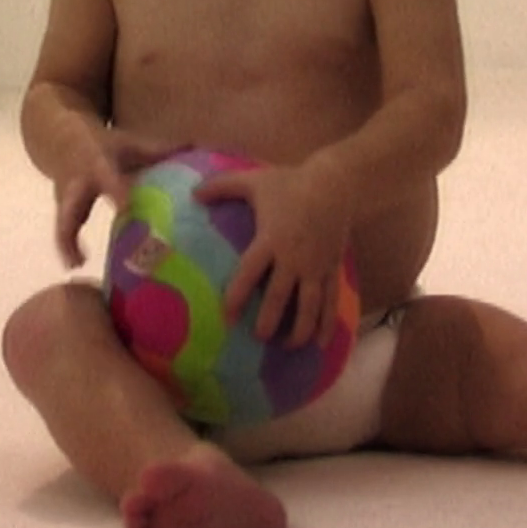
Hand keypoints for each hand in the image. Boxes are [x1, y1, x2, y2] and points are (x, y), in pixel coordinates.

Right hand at [53, 128, 183, 268]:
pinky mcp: (63, 211)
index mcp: (96, 165)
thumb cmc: (105, 146)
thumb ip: (157, 151)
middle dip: (73, 228)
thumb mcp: (128, 143)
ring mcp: (65, 199)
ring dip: (67, 246)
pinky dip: (68, 249)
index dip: (116, 192)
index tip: (126, 208)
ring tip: (76, 266)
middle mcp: (77, 184)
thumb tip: (195, 149)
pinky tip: (78, 266)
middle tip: (84, 252)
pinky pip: (63, 231)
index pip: (106, 178)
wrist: (63, 141)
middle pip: (70, 207)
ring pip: (62, 223)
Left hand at [197, 164, 351, 348]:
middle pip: (279, 297)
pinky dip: (327, 324)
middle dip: (268, 322)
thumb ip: (221, 187)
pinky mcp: (332, 268)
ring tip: (288, 346)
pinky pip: (331, 301)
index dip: (237, 296)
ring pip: (309, 306)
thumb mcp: (253, 180)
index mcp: (271, 239)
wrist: (334, 182)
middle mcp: (293, 259)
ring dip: (299, 330)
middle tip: (259, 337)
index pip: (250, 273)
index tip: (227, 317)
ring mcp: (316, 266)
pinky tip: (320, 344)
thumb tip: (192, 193)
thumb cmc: (290, 182)